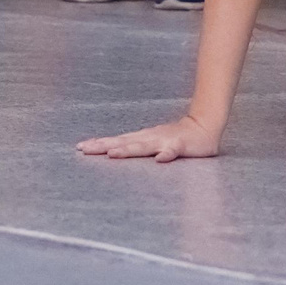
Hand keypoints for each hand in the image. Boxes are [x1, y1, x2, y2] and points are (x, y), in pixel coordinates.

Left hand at [76, 114, 221, 161]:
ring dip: (128, 149)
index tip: (80, 147)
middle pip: (124, 142)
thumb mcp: (153, 142)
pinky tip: (160, 159)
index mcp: (143, 138)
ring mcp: (165, 140)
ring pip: (144, 146)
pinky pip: (173, 150)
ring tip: (114, 154)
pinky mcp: (181, 145)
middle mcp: (150, 138)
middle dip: (104, 146)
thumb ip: (136, 147)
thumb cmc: (176, 137)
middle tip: (85, 149)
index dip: (99, 144)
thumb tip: (111, 152)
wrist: (205, 125)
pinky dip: (166, 154)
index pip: (117, 141)